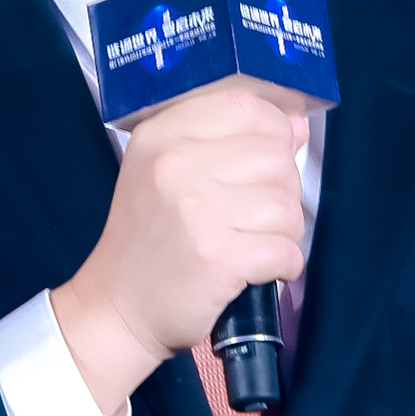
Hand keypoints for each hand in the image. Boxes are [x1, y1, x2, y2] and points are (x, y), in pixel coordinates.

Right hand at [51, 84, 308, 415]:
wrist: (118, 307)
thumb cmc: (149, 239)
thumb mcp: (167, 172)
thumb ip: (230, 141)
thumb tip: (296, 125)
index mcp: (162, 136)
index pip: (246, 108)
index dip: (274, 132)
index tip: (268, 160)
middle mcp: (175, 165)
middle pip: (276, 157)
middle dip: (282, 190)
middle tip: (255, 216)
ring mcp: (196, 211)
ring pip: (287, 206)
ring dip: (283, 232)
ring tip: (253, 243)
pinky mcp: (217, 257)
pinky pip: (286, 249)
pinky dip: (284, 264)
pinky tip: (258, 268)